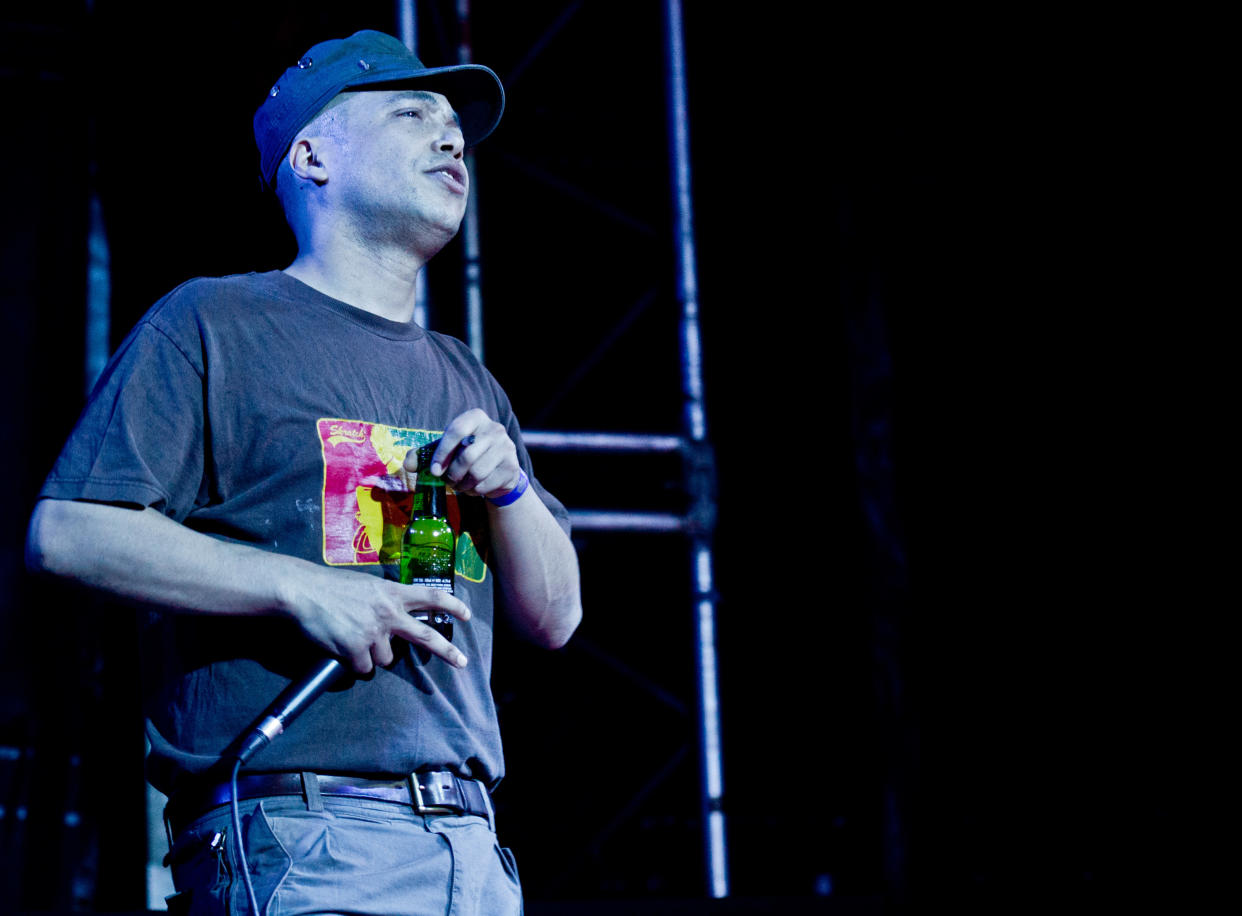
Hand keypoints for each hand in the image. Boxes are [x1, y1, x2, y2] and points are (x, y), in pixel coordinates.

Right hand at [282, 563, 471, 673]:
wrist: (302, 591)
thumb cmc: (328, 586)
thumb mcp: (365, 585)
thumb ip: (383, 599)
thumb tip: (392, 616)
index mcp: (391, 592)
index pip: (430, 596)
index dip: (450, 605)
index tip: (466, 614)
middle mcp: (389, 612)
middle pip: (425, 636)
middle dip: (446, 651)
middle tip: (463, 662)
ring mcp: (374, 633)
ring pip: (384, 658)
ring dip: (371, 655)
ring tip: (351, 638)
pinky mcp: (356, 650)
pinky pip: (362, 668)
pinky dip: (353, 664)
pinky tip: (340, 649)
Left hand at [404, 408, 523, 501]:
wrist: (497, 468)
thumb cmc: (465, 453)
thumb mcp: (445, 450)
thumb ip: (424, 455)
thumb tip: (408, 465)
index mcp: (476, 417)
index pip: (457, 430)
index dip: (442, 453)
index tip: (435, 471)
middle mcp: (495, 428)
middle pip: (467, 456)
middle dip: (453, 474)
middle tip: (449, 481)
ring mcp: (507, 447)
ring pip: (478, 472)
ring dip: (464, 485)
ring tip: (460, 485)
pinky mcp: (512, 466)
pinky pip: (487, 484)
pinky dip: (476, 491)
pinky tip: (475, 487)